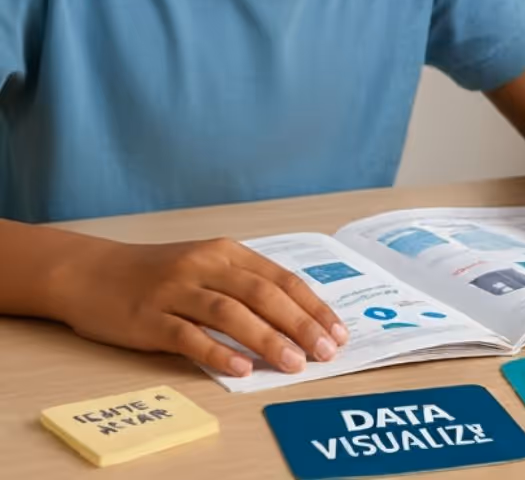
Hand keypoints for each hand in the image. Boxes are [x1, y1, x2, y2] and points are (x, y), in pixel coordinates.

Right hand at [51, 235, 348, 376]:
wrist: (91, 272)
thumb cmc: (158, 272)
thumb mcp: (205, 264)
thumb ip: (243, 284)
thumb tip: (293, 316)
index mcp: (226, 252)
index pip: (280, 278)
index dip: (311, 305)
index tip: (337, 330)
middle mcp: (205, 265)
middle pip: (262, 294)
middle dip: (300, 323)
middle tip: (326, 351)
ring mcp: (176, 291)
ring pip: (231, 314)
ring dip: (267, 339)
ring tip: (294, 363)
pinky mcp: (149, 318)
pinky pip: (188, 335)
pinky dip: (217, 352)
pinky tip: (239, 368)